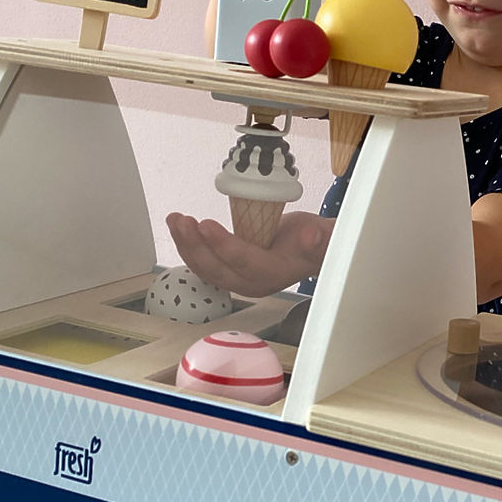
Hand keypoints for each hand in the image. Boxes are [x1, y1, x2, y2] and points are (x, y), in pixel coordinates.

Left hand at [165, 209, 333, 297]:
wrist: (310, 248)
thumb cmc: (316, 241)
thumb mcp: (325, 236)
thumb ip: (320, 239)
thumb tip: (313, 236)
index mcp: (274, 274)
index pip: (245, 262)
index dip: (225, 245)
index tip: (207, 226)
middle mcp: (251, 282)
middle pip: (217, 269)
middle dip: (196, 246)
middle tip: (183, 222)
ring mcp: (237, 278)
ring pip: (205, 266)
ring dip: (187, 244)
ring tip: (176, 220)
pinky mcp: (228, 269)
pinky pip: (204, 261)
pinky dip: (189, 244)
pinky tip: (180, 227)